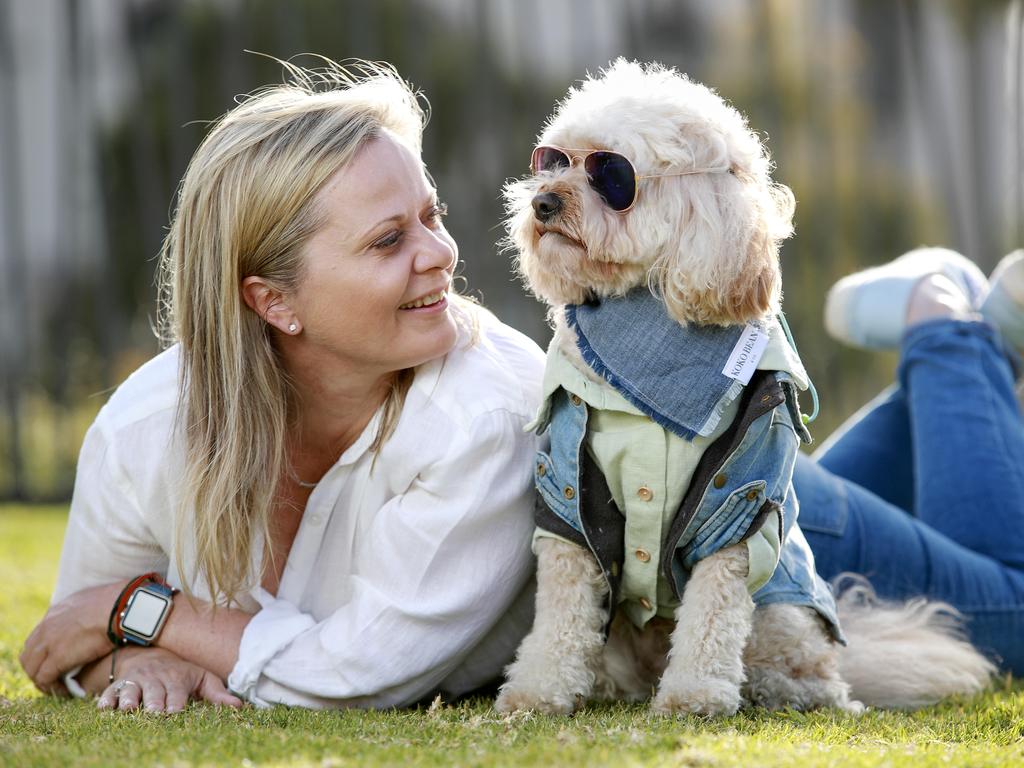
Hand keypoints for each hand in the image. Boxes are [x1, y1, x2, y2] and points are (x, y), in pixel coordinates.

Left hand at [20, 581, 124, 694]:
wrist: (122, 608)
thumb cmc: (118, 603)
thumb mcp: (93, 602)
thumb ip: (83, 611)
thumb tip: (89, 615)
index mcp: (55, 614)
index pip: (37, 638)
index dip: (43, 654)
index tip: (57, 662)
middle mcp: (46, 627)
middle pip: (28, 655)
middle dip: (37, 669)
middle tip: (54, 678)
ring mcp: (49, 643)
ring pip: (32, 669)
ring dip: (43, 680)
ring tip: (60, 687)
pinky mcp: (57, 658)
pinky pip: (44, 679)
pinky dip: (52, 687)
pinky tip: (66, 691)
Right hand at [97, 647, 241, 713]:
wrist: (151, 656)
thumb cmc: (181, 674)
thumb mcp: (202, 679)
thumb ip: (218, 694)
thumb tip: (240, 707)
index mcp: (177, 679)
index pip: (177, 692)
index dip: (175, 702)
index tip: (175, 712)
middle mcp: (155, 679)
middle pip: (154, 692)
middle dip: (154, 702)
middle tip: (155, 713)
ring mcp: (135, 681)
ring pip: (131, 690)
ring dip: (129, 699)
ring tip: (129, 709)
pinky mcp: (118, 685)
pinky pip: (109, 691)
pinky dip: (106, 699)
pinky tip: (104, 707)